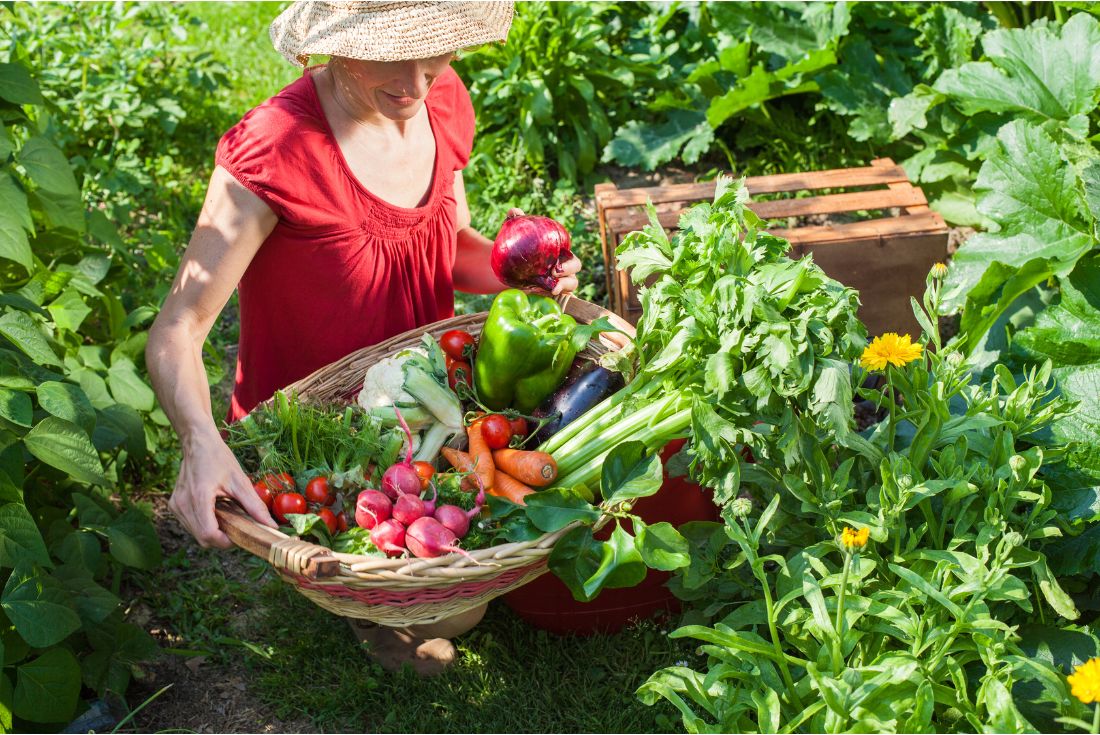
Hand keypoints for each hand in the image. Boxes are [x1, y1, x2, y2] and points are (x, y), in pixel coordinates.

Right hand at [168, 429, 277, 547]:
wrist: (197, 443)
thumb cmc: (218, 458)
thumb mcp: (240, 481)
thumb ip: (255, 506)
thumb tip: (271, 526)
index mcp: (199, 498)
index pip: (209, 535)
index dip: (226, 541)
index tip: (241, 535)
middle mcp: (183, 505)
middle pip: (202, 538)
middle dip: (222, 538)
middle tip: (237, 527)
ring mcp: (176, 506)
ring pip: (196, 534)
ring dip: (213, 531)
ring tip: (226, 515)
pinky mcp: (174, 505)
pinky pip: (190, 525)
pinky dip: (204, 524)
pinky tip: (215, 511)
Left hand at [505, 208, 581, 296]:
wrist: (501, 268)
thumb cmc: (512, 248)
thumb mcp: (512, 234)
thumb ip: (514, 221)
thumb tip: (514, 212)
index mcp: (559, 257)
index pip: (572, 261)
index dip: (569, 265)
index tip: (556, 267)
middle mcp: (561, 272)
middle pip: (574, 276)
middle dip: (568, 276)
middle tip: (553, 276)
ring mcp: (555, 285)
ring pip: (569, 288)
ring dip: (563, 288)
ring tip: (552, 290)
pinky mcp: (546, 296)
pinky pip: (556, 300)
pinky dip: (552, 298)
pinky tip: (539, 297)